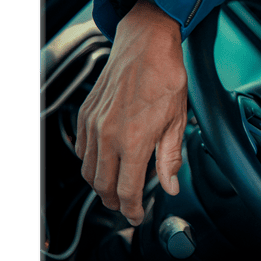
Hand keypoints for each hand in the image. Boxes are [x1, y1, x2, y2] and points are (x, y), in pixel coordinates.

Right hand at [76, 0, 187, 224]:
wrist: (146, 45)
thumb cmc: (165, 77)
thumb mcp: (177, 121)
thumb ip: (170, 158)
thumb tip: (171, 186)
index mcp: (134, 141)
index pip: (127, 190)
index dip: (132, 209)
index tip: (137, 215)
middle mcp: (109, 136)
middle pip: (103, 186)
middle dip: (115, 202)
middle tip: (127, 206)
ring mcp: (94, 125)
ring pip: (88, 170)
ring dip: (100, 185)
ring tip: (115, 188)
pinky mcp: (86, 115)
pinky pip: (82, 149)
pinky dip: (91, 162)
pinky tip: (105, 161)